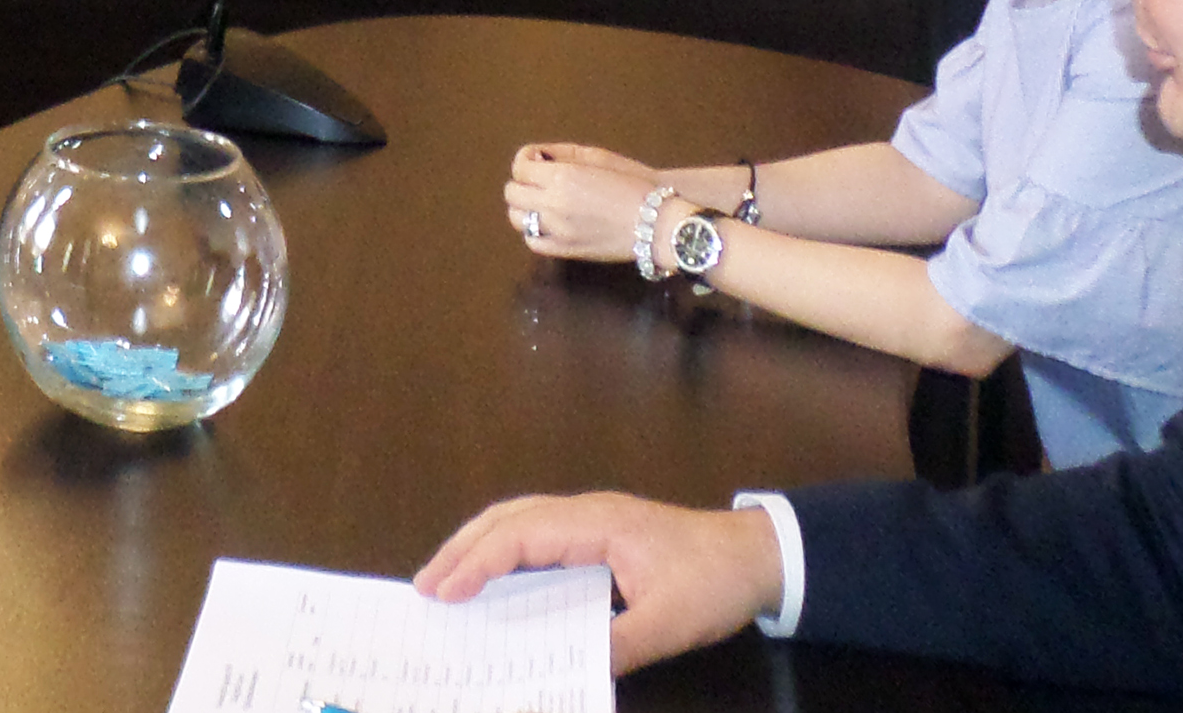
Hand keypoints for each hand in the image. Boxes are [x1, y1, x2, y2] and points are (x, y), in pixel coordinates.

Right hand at [415, 492, 783, 674]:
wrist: (759, 555)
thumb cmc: (714, 581)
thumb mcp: (669, 623)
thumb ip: (618, 644)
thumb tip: (571, 669)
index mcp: (597, 524)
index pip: (520, 536)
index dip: (478, 564)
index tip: (444, 594)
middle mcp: (586, 513)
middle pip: (508, 518)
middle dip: (461, 550)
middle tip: (423, 588)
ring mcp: (592, 519)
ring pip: (519, 519)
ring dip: (479, 545)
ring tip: (445, 580)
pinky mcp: (600, 533)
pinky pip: (538, 533)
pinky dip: (505, 551)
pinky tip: (495, 578)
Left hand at [504, 142, 664, 261]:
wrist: (657, 223)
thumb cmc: (632, 185)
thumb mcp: (598, 158)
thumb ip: (564, 156)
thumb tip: (540, 158)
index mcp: (562, 177)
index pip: (520, 167)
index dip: (525, 161)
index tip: (537, 161)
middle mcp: (553, 204)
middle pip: (512, 193)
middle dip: (521, 183)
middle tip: (537, 181)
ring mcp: (557, 230)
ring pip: (517, 219)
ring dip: (523, 208)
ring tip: (539, 203)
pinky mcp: (565, 250)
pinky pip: (533, 242)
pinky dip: (533, 231)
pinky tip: (545, 224)